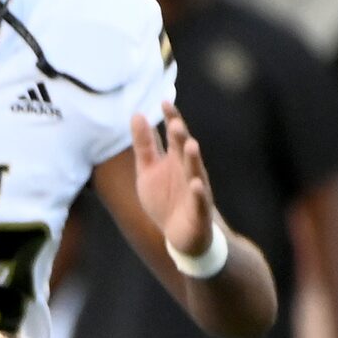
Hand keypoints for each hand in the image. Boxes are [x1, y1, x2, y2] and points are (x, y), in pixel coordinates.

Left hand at [131, 101, 218, 259]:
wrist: (180, 236)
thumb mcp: (148, 170)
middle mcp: (188, 170)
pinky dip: (199, 192)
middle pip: (184, 151)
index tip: (164, 101)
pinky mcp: (199, 211)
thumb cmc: (165, 199)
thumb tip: (137, 114)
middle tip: (174, 122)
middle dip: (180, 137)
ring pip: (196, 172)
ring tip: (190, 145)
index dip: (171, 119)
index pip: (174, 135)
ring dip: (193, 159)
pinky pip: (200, 200)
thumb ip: (144, 144)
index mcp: (175, 160)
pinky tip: (196, 184)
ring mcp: (196, 190)